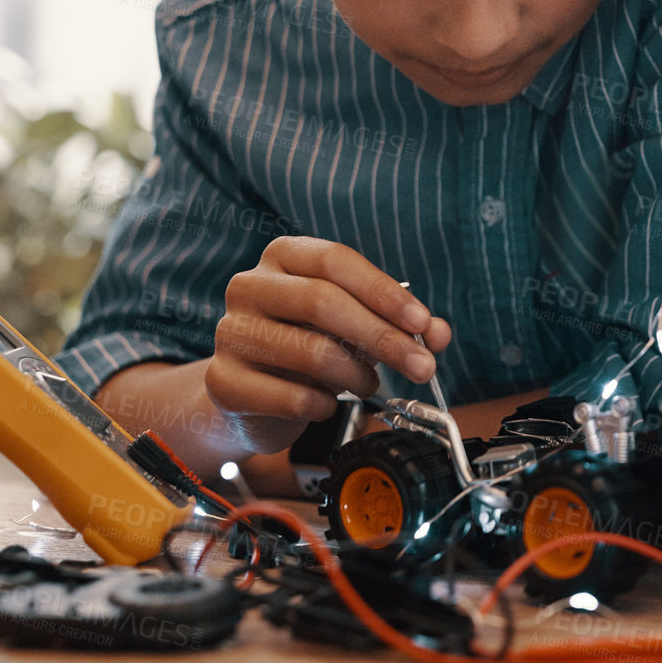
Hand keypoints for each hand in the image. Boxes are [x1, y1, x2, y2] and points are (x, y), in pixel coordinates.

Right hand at [206, 236, 450, 453]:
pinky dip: (324, 405)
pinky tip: (328, 404)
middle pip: (322, 301)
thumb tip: (439, 334)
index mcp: (283, 257)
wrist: (253, 396)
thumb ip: (400, 325)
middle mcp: (249, 286)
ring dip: (356, 376)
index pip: (335, 261)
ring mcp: (231, 332)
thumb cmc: (309, 346)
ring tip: (368, 384)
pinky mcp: (222, 381)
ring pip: (310, 351)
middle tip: (422, 367)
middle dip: (382, 338)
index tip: (422, 322)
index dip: (383, 291)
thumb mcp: (357, 326)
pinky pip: (290, 396)